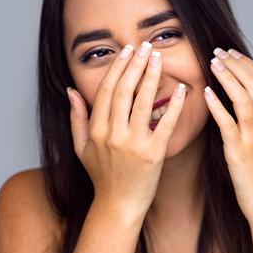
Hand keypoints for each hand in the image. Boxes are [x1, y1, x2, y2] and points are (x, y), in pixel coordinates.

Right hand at [66, 42, 186, 219]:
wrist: (118, 206)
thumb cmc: (101, 176)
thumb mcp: (81, 148)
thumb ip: (76, 118)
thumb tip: (71, 91)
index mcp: (96, 130)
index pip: (106, 90)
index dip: (117, 68)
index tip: (127, 51)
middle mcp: (113, 134)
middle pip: (124, 91)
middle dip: (135, 65)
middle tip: (145, 46)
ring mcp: (133, 144)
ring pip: (142, 102)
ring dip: (151, 77)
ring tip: (158, 58)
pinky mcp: (153, 155)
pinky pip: (165, 125)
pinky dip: (174, 106)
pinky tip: (181, 89)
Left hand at [203, 47, 252, 223]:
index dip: (247, 64)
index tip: (232, 53)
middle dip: (236, 64)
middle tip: (218, 51)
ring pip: (243, 97)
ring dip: (227, 76)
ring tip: (212, 62)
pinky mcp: (239, 150)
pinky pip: (227, 122)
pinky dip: (217, 104)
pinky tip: (206, 91)